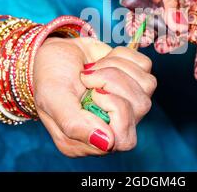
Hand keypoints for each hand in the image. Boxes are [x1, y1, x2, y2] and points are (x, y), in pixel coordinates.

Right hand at [33, 37, 155, 157]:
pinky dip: (123, 57)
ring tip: (93, 68)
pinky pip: (146, 66)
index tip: (94, 92)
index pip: (124, 139)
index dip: (115, 109)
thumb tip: (107, 145)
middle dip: (114, 81)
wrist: (54, 51)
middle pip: (140, 107)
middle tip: (88, 76)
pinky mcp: (134, 80)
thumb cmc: (49, 77)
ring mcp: (127, 103)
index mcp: (90, 141)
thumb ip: (74, 124)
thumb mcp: (52, 100)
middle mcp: (113, 126)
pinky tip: (103, 60)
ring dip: (117, 68)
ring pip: (147, 85)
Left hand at [110, 0, 196, 81]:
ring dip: (150, 31)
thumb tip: (177, 28)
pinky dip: (134, 23)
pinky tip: (132, 30)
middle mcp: (180, 0)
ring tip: (145, 39)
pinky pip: (137, 17)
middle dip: (172, 42)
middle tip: (164, 49)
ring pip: (156, 25)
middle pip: (180, 30)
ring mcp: (159, 0)